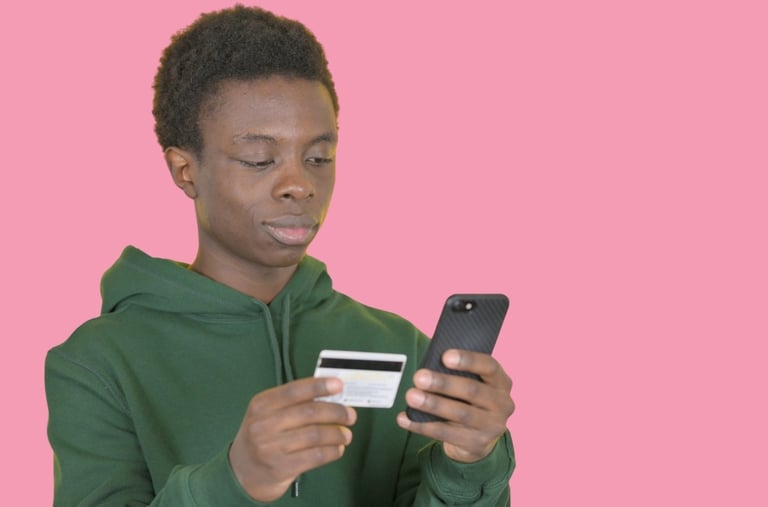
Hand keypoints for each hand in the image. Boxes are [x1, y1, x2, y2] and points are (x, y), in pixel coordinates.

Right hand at [229, 377, 356, 501]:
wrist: (243, 471)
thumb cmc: (263, 436)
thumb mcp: (268, 414)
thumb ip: (294, 404)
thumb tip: (332, 396)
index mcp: (261, 405)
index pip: (293, 391)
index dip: (318, 386)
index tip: (339, 385)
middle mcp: (263, 425)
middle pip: (309, 413)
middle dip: (336, 412)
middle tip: (350, 415)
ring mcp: (270, 448)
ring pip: (315, 435)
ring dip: (337, 434)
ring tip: (346, 434)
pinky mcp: (280, 468)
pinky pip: (315, 456)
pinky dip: (332, 451)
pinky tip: (338, 449)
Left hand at [396, 349, 513, 462]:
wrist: (479, 439)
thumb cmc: (469, 401)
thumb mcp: (473, 384)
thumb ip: (459, 374)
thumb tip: (429, 368)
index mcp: (502, 382)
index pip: (489, 366)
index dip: (468, 360)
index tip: (445, 356)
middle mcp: (502, 404)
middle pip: (472, 391)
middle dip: (443, 383)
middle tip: (419, 377)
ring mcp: (492, 427)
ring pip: (460, 414)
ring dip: (433, 404)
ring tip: (411, 396)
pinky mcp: (476, 444)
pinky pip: (446, 434)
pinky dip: (422, 426)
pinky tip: (405, 418)